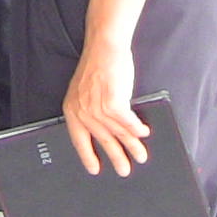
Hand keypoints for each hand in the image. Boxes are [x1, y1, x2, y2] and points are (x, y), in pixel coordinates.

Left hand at [62, 42, 149, 176]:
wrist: (104, 47)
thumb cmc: (98, 65)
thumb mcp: (87, 91)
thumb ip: (92, 110)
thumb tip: (109, 131)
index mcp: (72, 108)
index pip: (78, 139)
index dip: (87, 156)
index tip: (94, 169)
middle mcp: (82, 110)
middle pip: (102, 140)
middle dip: (116, 157)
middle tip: (124, 170)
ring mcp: (97, 108)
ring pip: (118, 133)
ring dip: (132, 146)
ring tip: (140, 155)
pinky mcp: (113, 103)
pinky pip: (129, 123)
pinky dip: (138, 129)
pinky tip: (144, 133)